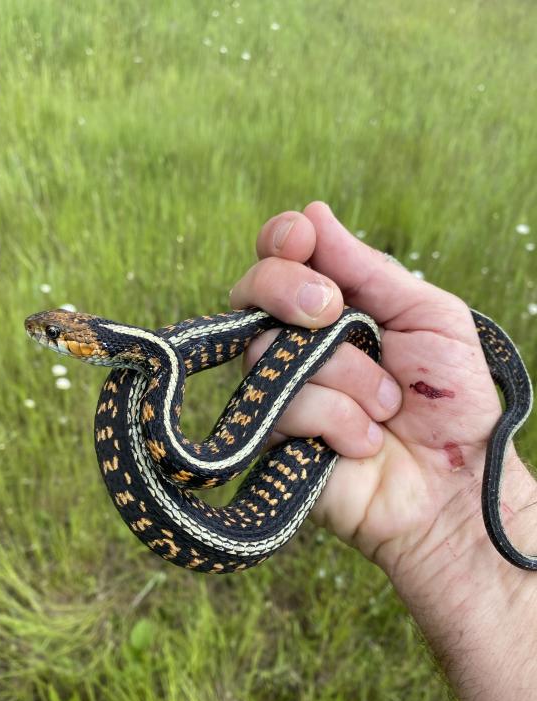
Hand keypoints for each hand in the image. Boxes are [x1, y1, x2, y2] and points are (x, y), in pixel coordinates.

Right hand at [230, 201, 527, 580]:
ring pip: (273, 351)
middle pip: (249, 292)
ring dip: (349, 376)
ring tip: (387, 407)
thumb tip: (313, 213)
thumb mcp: (427, 316)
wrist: (452, 484)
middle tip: (333, 312)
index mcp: (331, 309)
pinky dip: (341, 421)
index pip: (281, 259)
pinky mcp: (271, 440)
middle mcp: (295, 344)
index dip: (280, 241)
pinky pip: (286, 406)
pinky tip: (366, 442)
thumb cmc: (449, 400)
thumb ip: (370, 269)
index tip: (301, 238)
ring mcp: (278, 391)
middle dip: (289, 290)